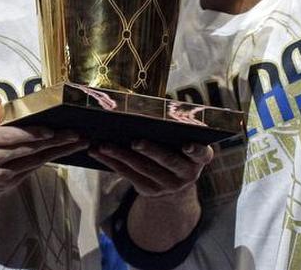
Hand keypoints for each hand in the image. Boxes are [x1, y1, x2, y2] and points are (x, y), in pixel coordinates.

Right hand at [0, 98, 85, 205]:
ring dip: (57, 153)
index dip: (35, 134)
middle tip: (78, 135)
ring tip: (76, 145)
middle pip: (30, 150)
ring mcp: (0, 175)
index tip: (53, 130)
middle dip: (57, 142)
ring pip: (34, 162)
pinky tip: (55, 155)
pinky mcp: (3, 186)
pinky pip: (27, 172)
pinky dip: (42, 163)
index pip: (14, 137)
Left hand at [88, 140, 213, 197]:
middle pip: (168, 161)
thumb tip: (141, 109)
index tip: (187, 145)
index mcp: (198, 158)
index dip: (196, 150)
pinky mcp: (149, 190)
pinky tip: (98, 152)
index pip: (202, 154)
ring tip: (104, 145)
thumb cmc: (174, 150)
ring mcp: (168, 185)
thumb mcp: (180, 142)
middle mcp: (187, 174)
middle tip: (135, 141)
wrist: (172, 185)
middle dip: (151, 151)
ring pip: (143, 168)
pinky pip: (128, 175)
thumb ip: (172, 130)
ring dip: (121, 155)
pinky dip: (111, 163)